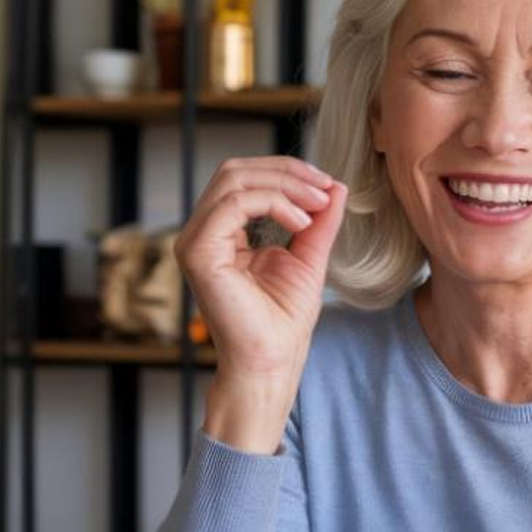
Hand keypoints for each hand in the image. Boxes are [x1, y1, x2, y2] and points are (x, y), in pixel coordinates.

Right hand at [173, 155, 346, 452]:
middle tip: (324, 187)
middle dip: (286, 171)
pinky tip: (301, 222)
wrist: (272, 361)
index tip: (327, 186)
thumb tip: (336, 185)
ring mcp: (194, 242)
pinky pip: (233, 204)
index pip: (245, 179)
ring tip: (317, 203)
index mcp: (222, 232)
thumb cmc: (284, 320)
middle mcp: (202, 233)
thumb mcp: (309, 257)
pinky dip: (274, 202)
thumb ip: (319, 220)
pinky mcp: (198, 253)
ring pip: (233, 180)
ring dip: (284, 184)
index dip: (287, 172)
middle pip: (235, 170)